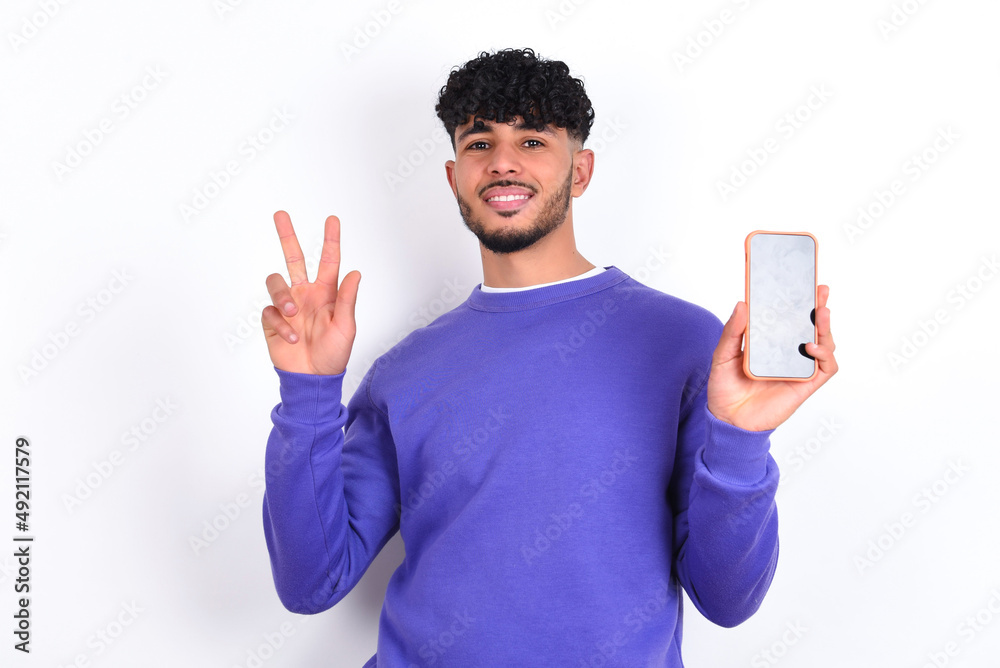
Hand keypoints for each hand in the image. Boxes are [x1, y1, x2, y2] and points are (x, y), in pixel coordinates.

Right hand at [261, 211, 360, 374]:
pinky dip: (280, 324)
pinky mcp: (273, 320)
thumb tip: (355, 272)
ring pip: (276, 282)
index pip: (328, 261)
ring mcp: (288, 306)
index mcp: (326, 293)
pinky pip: (269, 311)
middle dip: (287, 236)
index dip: (331, 240)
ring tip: (293, 315)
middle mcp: (306, 294)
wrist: (312, 379)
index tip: (332, 219)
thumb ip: (347, 300)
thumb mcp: (346, 328)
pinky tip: (291, 338)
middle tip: (280, 214)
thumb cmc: (333, 355)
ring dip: (283, 296)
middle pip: (293, 258)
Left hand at [707, 284, 837, 430]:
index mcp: (770, 342)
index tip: (803, 280)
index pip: (788, 317)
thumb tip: (743, 304)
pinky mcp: (805, 385)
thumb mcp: (722, 355)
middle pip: (811, 327)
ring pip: (824, 344)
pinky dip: (824, 354)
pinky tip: (810, 345)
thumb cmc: (725, 388)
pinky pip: (825, 368)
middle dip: (819, 307)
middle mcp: (787, 352)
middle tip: (820, 289)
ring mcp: (798, 368)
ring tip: (820, 313)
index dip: (798, 300)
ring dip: (826, 327)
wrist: (727, 419)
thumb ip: (733, 332)